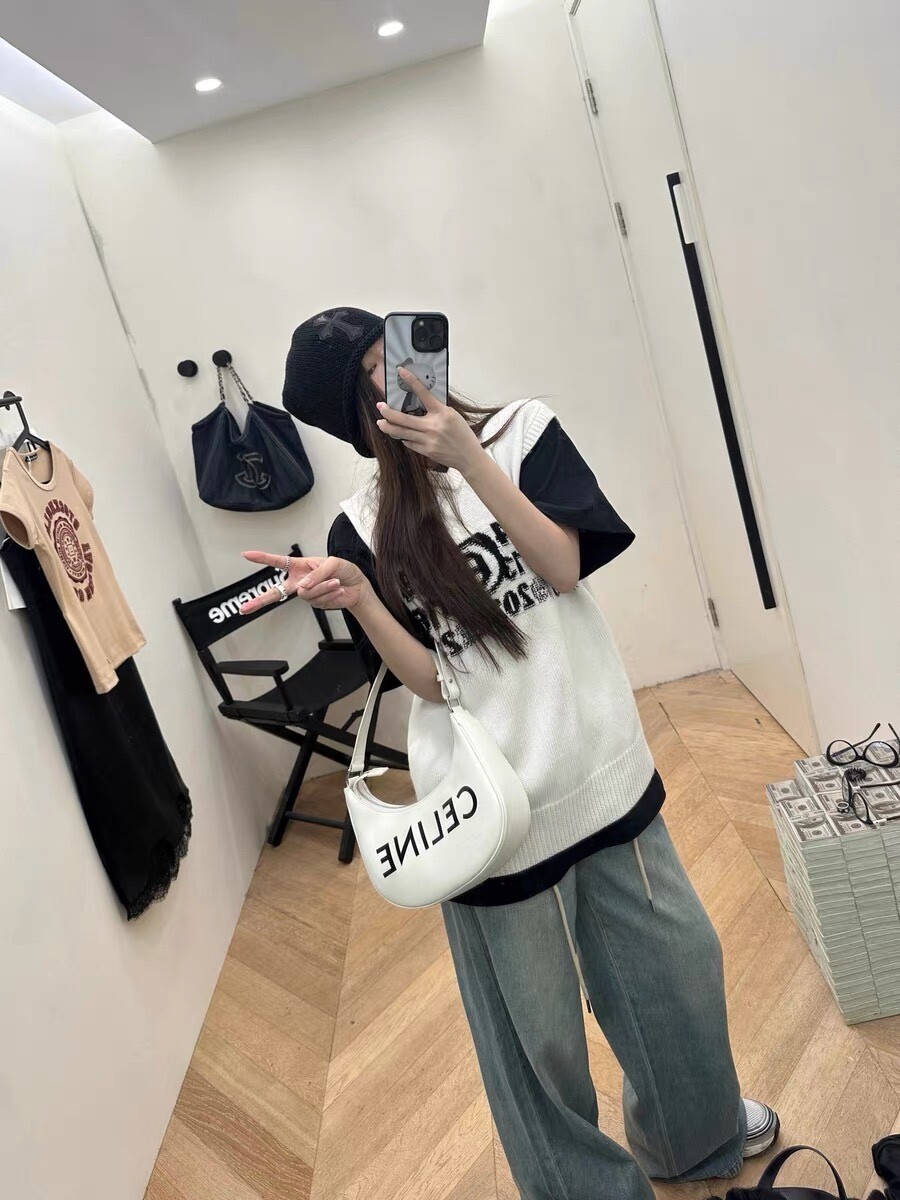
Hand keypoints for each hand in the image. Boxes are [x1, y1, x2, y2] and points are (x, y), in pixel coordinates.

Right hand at [239, 551, 367, 614]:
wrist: (357, 586)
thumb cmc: (344, 570)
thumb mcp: (332, 563)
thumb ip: (316, 573)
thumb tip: (303, 587)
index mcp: (299, 566)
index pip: (277, 561)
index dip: (262, 558)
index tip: (246, 555)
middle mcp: (300, 581)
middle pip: (275, 592)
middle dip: (259, 601)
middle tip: (244, 609)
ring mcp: (307, 594)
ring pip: (306, 593)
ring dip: (323, 587)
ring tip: (335, 582)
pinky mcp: (316, 604)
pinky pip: (317, 600)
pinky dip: (329, 593)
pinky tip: (336, 590)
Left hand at [376, 368, 484, 473]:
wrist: (469, 456)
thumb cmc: (463, 435)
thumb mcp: (453, 416)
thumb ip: (437, 410)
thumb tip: (419, 404)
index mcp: (442, 413)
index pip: (423, 393)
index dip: (411, 381)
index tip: (401, 371)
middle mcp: (433, 426)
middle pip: (403, 419)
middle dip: (388, 412)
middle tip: (380, 406)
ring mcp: (428, 440)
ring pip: (401, 433)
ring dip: (388, 427)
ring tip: (380, 423)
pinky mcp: (426, 451)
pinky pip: (409, 443)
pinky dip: (404, 438)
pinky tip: (402, 436)